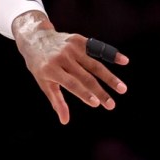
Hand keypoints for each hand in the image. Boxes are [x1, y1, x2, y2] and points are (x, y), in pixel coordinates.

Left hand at [13, 12, 128, 124]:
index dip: (83, 93)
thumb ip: (56, 101)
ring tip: (122, 89)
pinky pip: (97, 48)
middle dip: (100, 92)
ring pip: (94, 64)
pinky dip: (111, 54)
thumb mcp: (43, 82)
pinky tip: (124, 61)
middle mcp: (62, 58)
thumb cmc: (40, 66)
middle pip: (85, 77)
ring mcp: (71, 48)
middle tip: (112, 105)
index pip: (71, 83)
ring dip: (110, 77)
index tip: (96, 104)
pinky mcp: (79, 40)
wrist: (35, 38)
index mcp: (51, 69)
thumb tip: (65, 121)